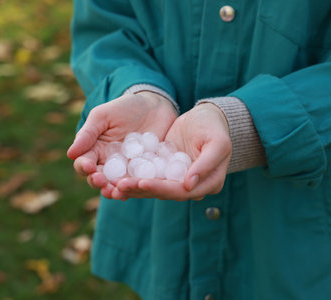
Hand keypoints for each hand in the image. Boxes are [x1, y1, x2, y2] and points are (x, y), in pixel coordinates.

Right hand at [67, 91, 177, 196]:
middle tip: (101, 181)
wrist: (155, 106)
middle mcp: (108, 164)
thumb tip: (70, 154)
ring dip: (114, 190)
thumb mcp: (104, 116)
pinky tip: (136, 189)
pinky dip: (136, 188)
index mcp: (95, 150)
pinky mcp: (144, 173)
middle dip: (98, 182)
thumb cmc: (125, 108)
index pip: (84, 162)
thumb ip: (88, 133)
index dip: (84, 166)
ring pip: (117, 185)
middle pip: (98, 178)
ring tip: (115, 192)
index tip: (89, 166)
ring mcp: (126, 170)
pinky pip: (138, 183)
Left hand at [112, 103, 231, 200]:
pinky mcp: (165, 171)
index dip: (161, 189)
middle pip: (164, 192)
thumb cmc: (215, 127)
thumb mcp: (217, 142)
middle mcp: (192, 187)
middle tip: (120, 185)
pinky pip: (148, 177)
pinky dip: (133, 178)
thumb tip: (189, 185)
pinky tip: (116, 176)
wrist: (206, 117)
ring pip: (153, 188)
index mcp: (208, 183)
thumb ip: (206, 163)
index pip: (182, 191)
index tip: (142, 183)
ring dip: (133, 187)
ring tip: (113, 184)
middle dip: (141, 189)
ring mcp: (177, 180)